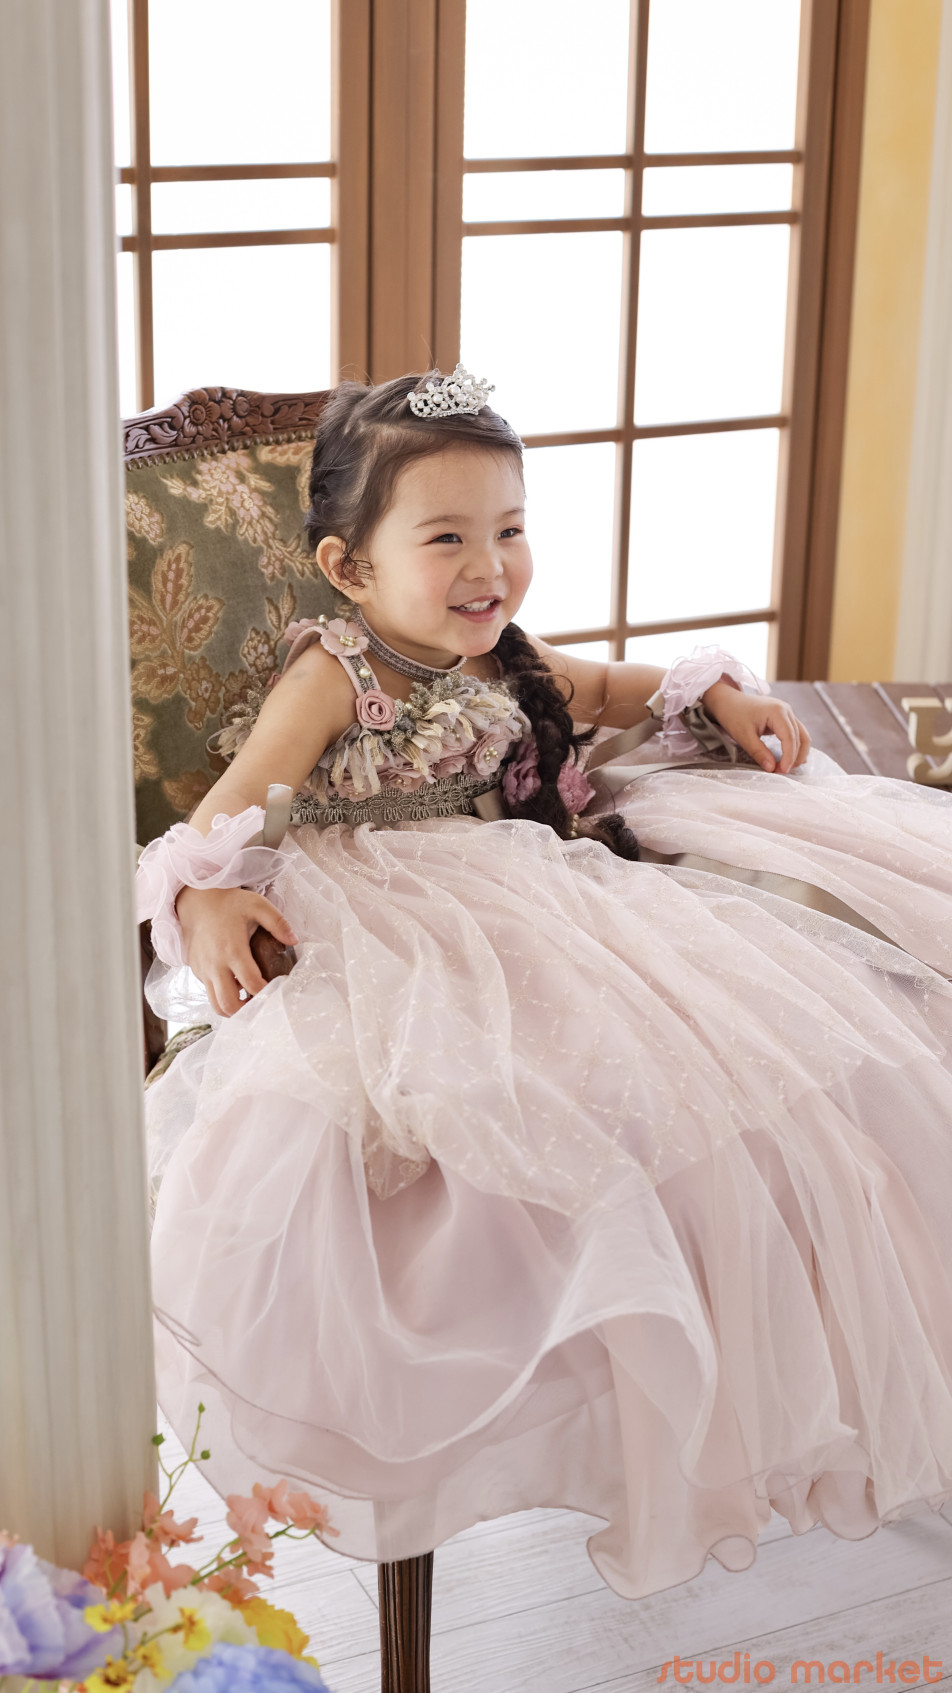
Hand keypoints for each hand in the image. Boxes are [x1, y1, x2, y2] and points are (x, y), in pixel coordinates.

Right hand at [175, 885, 298, 1017]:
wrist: (197, 901)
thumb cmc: (230, 903)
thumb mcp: (257, 905)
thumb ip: (278, 923)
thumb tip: (294, 941)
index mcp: (233, 950)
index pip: (252, 984)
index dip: (266, 993)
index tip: (277, 991)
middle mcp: (215, 964)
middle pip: (229, 1004)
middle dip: (247, 1009)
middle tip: (261, 1003)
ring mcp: (203, 969)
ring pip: (216, 1004)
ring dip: (233, 1008)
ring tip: (248, 999)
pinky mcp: (196, 970)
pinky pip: (209, 992)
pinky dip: (222, 995)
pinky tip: (235, 985)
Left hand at [701, 681, 811, 774]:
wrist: (728, 701)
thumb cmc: (734, 715)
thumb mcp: (744, 736)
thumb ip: (758, 752)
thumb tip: (771, 768)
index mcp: (777, 711)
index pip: (790, 737)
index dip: (788, 756)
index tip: (783, 770)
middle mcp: (786, 710)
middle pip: (799, 737)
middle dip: (793, 757)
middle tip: (782, 772)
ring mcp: (787, 713)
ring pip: (802, 735)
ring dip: (798, 753)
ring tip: (787, 767)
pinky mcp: (784, 717)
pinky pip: (796, 733)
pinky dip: (795, 746)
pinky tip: (791, 759)